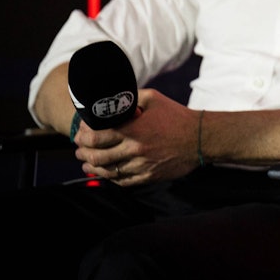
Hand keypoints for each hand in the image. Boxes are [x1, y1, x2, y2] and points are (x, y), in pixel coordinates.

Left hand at [73, 89, 200, 184]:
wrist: (201, 138)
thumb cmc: (177, 116)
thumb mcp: (154, 99)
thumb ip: (130, 97)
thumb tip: (112, 98)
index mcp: (133, 130)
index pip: (96, 138)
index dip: (82, 137)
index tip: (79, 135)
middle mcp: (134, 150)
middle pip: (97, 157)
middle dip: (83, 154)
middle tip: (78, 150)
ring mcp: (141, 166)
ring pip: (107, 172)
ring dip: (92, 168)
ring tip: (86, 164)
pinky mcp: (149, 177)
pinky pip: (123, 182)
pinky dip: (110, 179)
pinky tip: (106, 174)